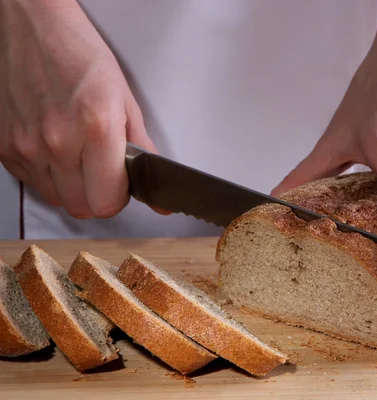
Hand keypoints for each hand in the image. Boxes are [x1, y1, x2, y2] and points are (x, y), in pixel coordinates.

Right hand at [0, 0, 157, 218]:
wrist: (33, 28)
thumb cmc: (82, 58)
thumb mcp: (125, 102)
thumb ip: (144, 154)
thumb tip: (161, 200)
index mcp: (96, 127)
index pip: (108, 202)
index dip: (119, 196)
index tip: (121, 183)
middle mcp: (57, 141)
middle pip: (83, 208)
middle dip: (98, 195)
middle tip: (103, 169)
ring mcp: (26, 146)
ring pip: (58, 200)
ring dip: (73, 187)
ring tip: (78, 154)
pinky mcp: (5, 148)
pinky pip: (33, 184)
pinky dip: (48, 175)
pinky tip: (55, 147)